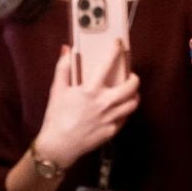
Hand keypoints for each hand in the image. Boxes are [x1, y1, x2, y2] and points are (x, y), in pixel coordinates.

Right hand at [35, 41, 138, 166]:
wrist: (59, 146)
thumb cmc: (57, 117)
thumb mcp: (57, 90)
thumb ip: (63, 68)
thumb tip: (66, 50)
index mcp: (91, 90)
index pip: (108, 64)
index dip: (115, 51)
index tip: (119, 45)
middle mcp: (104, 103)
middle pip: (131, 87)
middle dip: (134, 78)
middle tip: (131, 75)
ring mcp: (110, 118)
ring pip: (133, 104)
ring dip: (134, 95)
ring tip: (131, 92)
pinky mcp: (112, 131)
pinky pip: (126, 118)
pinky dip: (126, 110)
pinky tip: (122, 108)